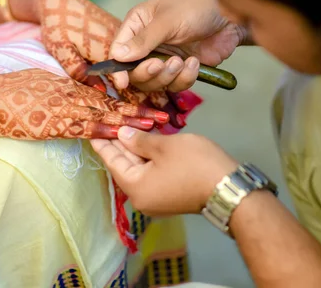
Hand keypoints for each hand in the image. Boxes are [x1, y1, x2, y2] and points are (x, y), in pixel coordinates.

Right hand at [0, 69, 165, 140]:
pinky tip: (120, 137)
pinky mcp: (51, 126)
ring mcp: (62, 110)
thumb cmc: (11, 88)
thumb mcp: (42, 78)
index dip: (129, 97)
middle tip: (163, 115)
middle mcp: (71, 95)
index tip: (150, 99)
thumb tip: (79, 88)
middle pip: (111, 104)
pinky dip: (102, 133)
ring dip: (128, 122)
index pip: (105, 92)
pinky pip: (81, 129)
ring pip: (102, 116)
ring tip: (152, 126)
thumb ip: (63, 85)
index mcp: (69, 83)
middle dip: (138, 110)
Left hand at [91, 127, 237, 215]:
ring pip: (139, 168)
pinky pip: (150, 173)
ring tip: (125, 125)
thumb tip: (122, 135)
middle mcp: (141, 197)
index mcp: (135, 187)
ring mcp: (156, 198)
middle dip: (118, 143)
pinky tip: (146, 140)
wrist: (229, 187)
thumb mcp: (165, 146)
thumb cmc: (195, 164)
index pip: (112, 161)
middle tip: (108, 121)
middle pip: (124, 165)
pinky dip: (147, 157)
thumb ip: (140, 140)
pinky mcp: (169, 195)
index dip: (102, 142)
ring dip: (134, 148)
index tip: (91, 128)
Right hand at [110, 0, 249, 91]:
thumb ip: (144, 39)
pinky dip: (185, 78)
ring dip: (168, 76)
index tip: (122, 82)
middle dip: (148, 72)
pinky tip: (195, 63)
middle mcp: (146, 45)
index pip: (118, 51)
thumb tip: (119, 55)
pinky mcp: (181, 70)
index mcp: (137, 26)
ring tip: (182, 61)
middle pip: (134, 72)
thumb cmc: (196, 7)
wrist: (230, 16)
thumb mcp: (168, 20)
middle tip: (161, 64)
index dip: (118, 69)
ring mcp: (164, 59)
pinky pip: (175, 85)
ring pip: (154, 83)